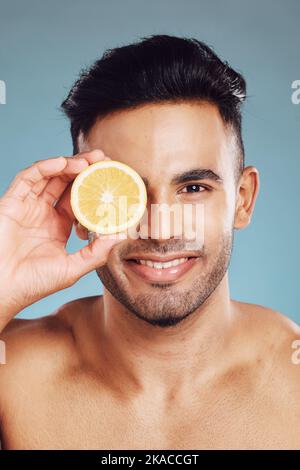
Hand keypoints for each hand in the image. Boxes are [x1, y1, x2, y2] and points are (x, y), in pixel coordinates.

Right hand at [0, 149, 124, 325]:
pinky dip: (44, 168)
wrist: (0, 290)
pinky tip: (62, 163)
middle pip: (66, 184)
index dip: (95, 189)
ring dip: (69, 165)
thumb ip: (96, 253)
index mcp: (57, 227)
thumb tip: (122, 237)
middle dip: (85, 170)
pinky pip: (28, 179)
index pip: (79, 200)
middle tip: (104, 159)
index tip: (113, 181)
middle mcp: (43, 214)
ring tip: (89, 160)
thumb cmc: (33, 284)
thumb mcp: (72, 269)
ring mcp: (27, 207)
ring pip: (49, 177)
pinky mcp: (11, 203)